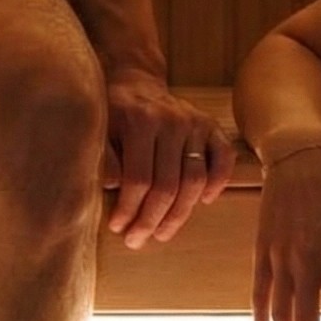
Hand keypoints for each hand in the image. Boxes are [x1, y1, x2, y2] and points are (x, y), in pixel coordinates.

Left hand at [102, 71, 235, 245]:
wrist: (136, 80)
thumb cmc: (111, 111)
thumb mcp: (97, 127)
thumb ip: (103, 157)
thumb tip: (112, 186)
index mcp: (141, 121)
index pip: (139, 179)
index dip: (129, 209)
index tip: (118, 227)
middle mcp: (172, 121)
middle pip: (168, 185)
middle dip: (151, 220)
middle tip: (137, 240)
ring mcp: (195, 123)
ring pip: (195, 180)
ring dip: (179, 214)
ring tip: (162, 233)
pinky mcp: (211, 126)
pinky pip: (223, 159)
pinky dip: (218, 183)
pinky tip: (204, 202)